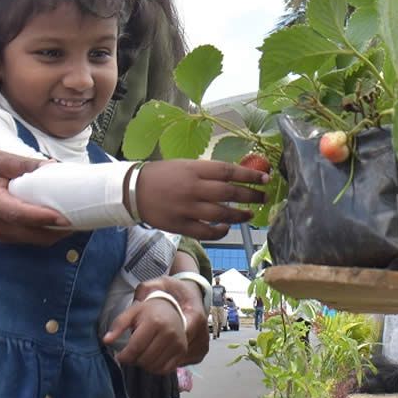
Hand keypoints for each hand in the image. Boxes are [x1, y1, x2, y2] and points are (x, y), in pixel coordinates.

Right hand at [0, 150, 71, 245]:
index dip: (43, 218)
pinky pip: (28, 240)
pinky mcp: (3, 236)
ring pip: (32, 240)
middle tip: (82, 218)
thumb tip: (53, 166)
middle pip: (31, 234)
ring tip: (76, 220)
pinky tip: (59, 224)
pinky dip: (45, 235)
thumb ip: (23, 164)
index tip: (65, 217)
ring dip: (54, 234)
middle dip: (58, 230)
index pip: (20, 215)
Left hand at [104, 296, 187, 374]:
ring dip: (143, 365)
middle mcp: (169, 332)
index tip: (119, 356)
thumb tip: (106, 341)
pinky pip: (165, 369)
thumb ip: (118, 325)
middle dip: (133, 360)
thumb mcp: (131, 312)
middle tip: (130, 355)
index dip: (124, 356)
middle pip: (145, 359)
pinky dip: (155, 368)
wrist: (171, 309)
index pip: (135, 347)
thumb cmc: (148, 311)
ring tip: (140, 356)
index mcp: (155, 321)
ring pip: (154, 366)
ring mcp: (178, 342)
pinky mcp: (182, 350)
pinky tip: (150, 359)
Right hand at [135, 159, 267, 239]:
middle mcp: (193, 188)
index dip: (249, 175)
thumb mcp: (184, 165)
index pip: (229, 171)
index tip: (264, 178)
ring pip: (221, 214)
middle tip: (263, 197)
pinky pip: (206, 232)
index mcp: (194, 169)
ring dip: (239, 215)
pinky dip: (220, 231)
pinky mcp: (181, 225)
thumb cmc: (161, 175)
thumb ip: (207, 172)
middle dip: (250, 195)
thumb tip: (233, 177)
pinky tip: (227, 228)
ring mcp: (187, 208)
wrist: (133, 190)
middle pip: (229, 193)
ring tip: (249, 214)